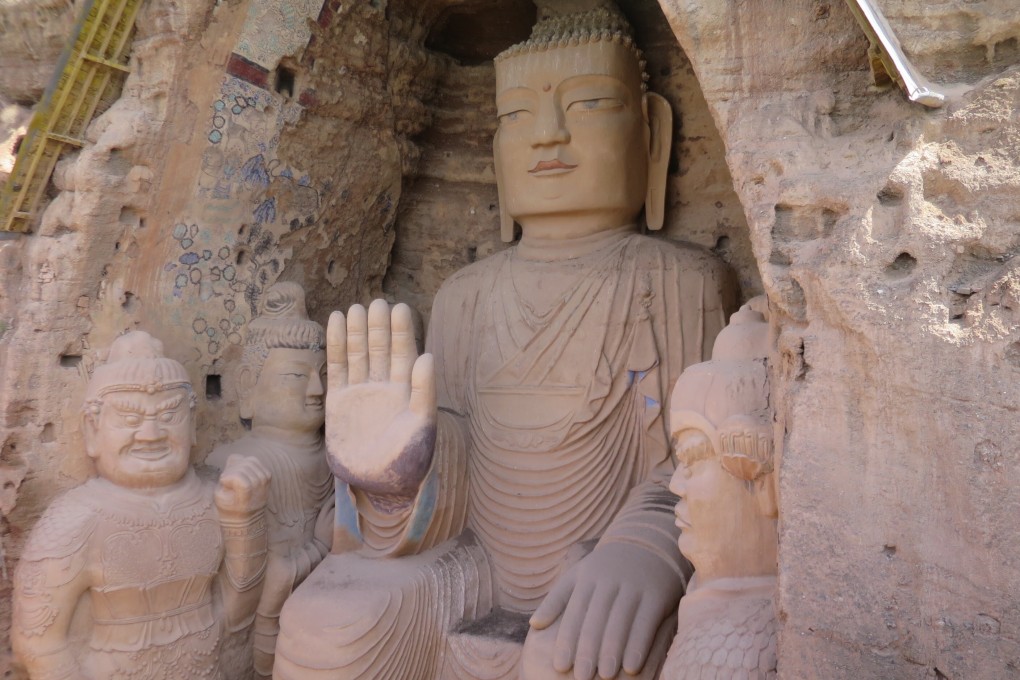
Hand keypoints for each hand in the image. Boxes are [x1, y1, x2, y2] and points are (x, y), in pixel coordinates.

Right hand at [216, 454, 270, 517]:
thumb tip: (234, 458)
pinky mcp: (268, 477)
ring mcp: (265, 484)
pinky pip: (256, 461)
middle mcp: (259, 492)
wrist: (247, 517)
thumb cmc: (229, 507)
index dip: (228, 477)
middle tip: (227, 478)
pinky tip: (241, 471)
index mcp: (245, 502)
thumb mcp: (219, 496)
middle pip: (245, 467)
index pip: (242, 481)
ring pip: (251, 461)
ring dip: (238, 465)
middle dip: (231, 469)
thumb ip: (224, 478)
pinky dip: (246, 463)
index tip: (223, 482)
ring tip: (233, 474)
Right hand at [325, 299, 436, 498]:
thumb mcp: (422, 426)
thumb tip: (427, 356)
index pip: (404, 354)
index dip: (402, 332)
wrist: (378, 485)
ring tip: (356, 309)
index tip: (399, 308)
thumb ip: (424, 391)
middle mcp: (385, 386)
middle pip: (380, 349)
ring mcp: (361, 392)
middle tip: (377, 303)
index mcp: (408, 390)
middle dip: (379, 327)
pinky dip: (336, 345)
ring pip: (359, 354)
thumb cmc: (408, 459)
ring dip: (358, 332)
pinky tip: (336, 322)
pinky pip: (337, 367)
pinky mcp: (339, 401)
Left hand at [529, 543, 682, 679]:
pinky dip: (638, 645)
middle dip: (588, 650)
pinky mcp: (657, 594)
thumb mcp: (579, 575)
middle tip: (582, 678)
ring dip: (612, 650)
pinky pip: (646, 622)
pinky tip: (632, 666)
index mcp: (588, 578)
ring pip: (621, 621)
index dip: (567, 640)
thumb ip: (556, 599)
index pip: (575, 612)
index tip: (561, 666)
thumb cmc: (606, 568)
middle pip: (597, 619)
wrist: (648, 543)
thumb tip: (534, 625)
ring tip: (606, 676)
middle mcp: (610, 581)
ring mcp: (634, 587)